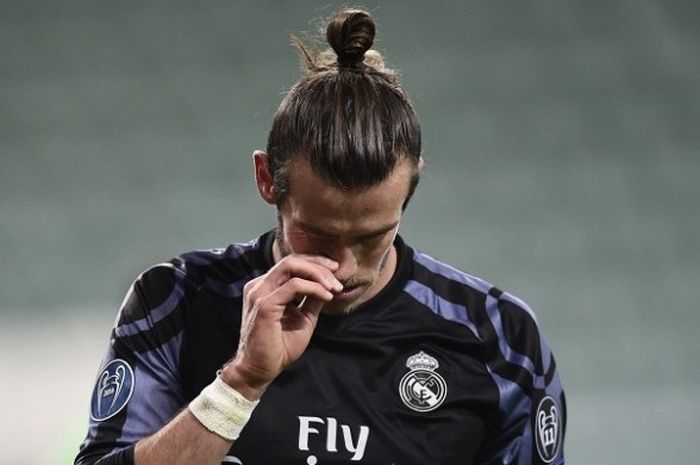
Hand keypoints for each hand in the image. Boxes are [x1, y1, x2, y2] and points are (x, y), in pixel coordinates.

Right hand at [220, 255, 342, 399]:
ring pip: (291, 266)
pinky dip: (313, 288)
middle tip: (337, 277)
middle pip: (291, 260)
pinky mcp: (264, 305)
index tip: (335, 270)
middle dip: (318, 264)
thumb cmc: (279, 347)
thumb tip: (329, 285)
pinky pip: (293, 286)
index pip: (291, 264)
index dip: (315, 263)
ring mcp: (260, 293)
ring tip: (333, 287)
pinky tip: (326, 297)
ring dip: (317, 274)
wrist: (260, 370)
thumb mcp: (303, 318)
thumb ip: (312, 300)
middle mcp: (260, 286)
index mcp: (266, 287)